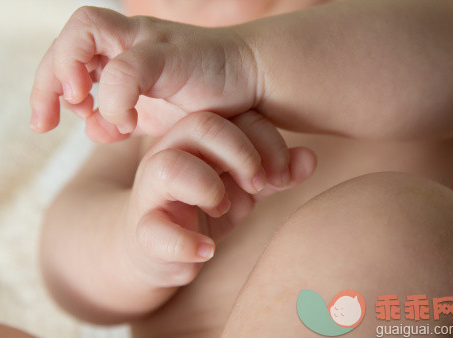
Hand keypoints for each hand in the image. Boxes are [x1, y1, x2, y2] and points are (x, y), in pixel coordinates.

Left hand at [30, 6, 258, 141]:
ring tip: (82, 105)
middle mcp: (132, 40)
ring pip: (86, 28)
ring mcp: (150, 41)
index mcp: (123, 53)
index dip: (45, 87)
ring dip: (70, 69)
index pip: (66, 55)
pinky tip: (125, 123)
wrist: (253, 86)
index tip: (46, 124)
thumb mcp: (154, 118)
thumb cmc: (207, 100)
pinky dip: (116, 97)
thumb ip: (121, 121)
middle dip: (47, 78)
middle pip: (70, 34)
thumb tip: (92, 128)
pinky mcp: (170, 53)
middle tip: (50, 119)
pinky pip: (128, 66)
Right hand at [123, 111, 315, 287]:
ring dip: (207, 187)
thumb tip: (310, 158)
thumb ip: (274, 173)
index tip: (282, 174)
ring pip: (168, 167)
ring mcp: (152, 191)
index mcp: (197, 139)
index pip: (234, 116)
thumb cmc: (202, 207)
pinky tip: (207, 251)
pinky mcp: (142, 229)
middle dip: (240, 153)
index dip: (266, 140)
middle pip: (200, 125)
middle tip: (258, 184)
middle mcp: (171, 153)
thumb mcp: (243, 188)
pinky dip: (184, 243)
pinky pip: (153, 230)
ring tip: (224, 208)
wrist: (155, 246)